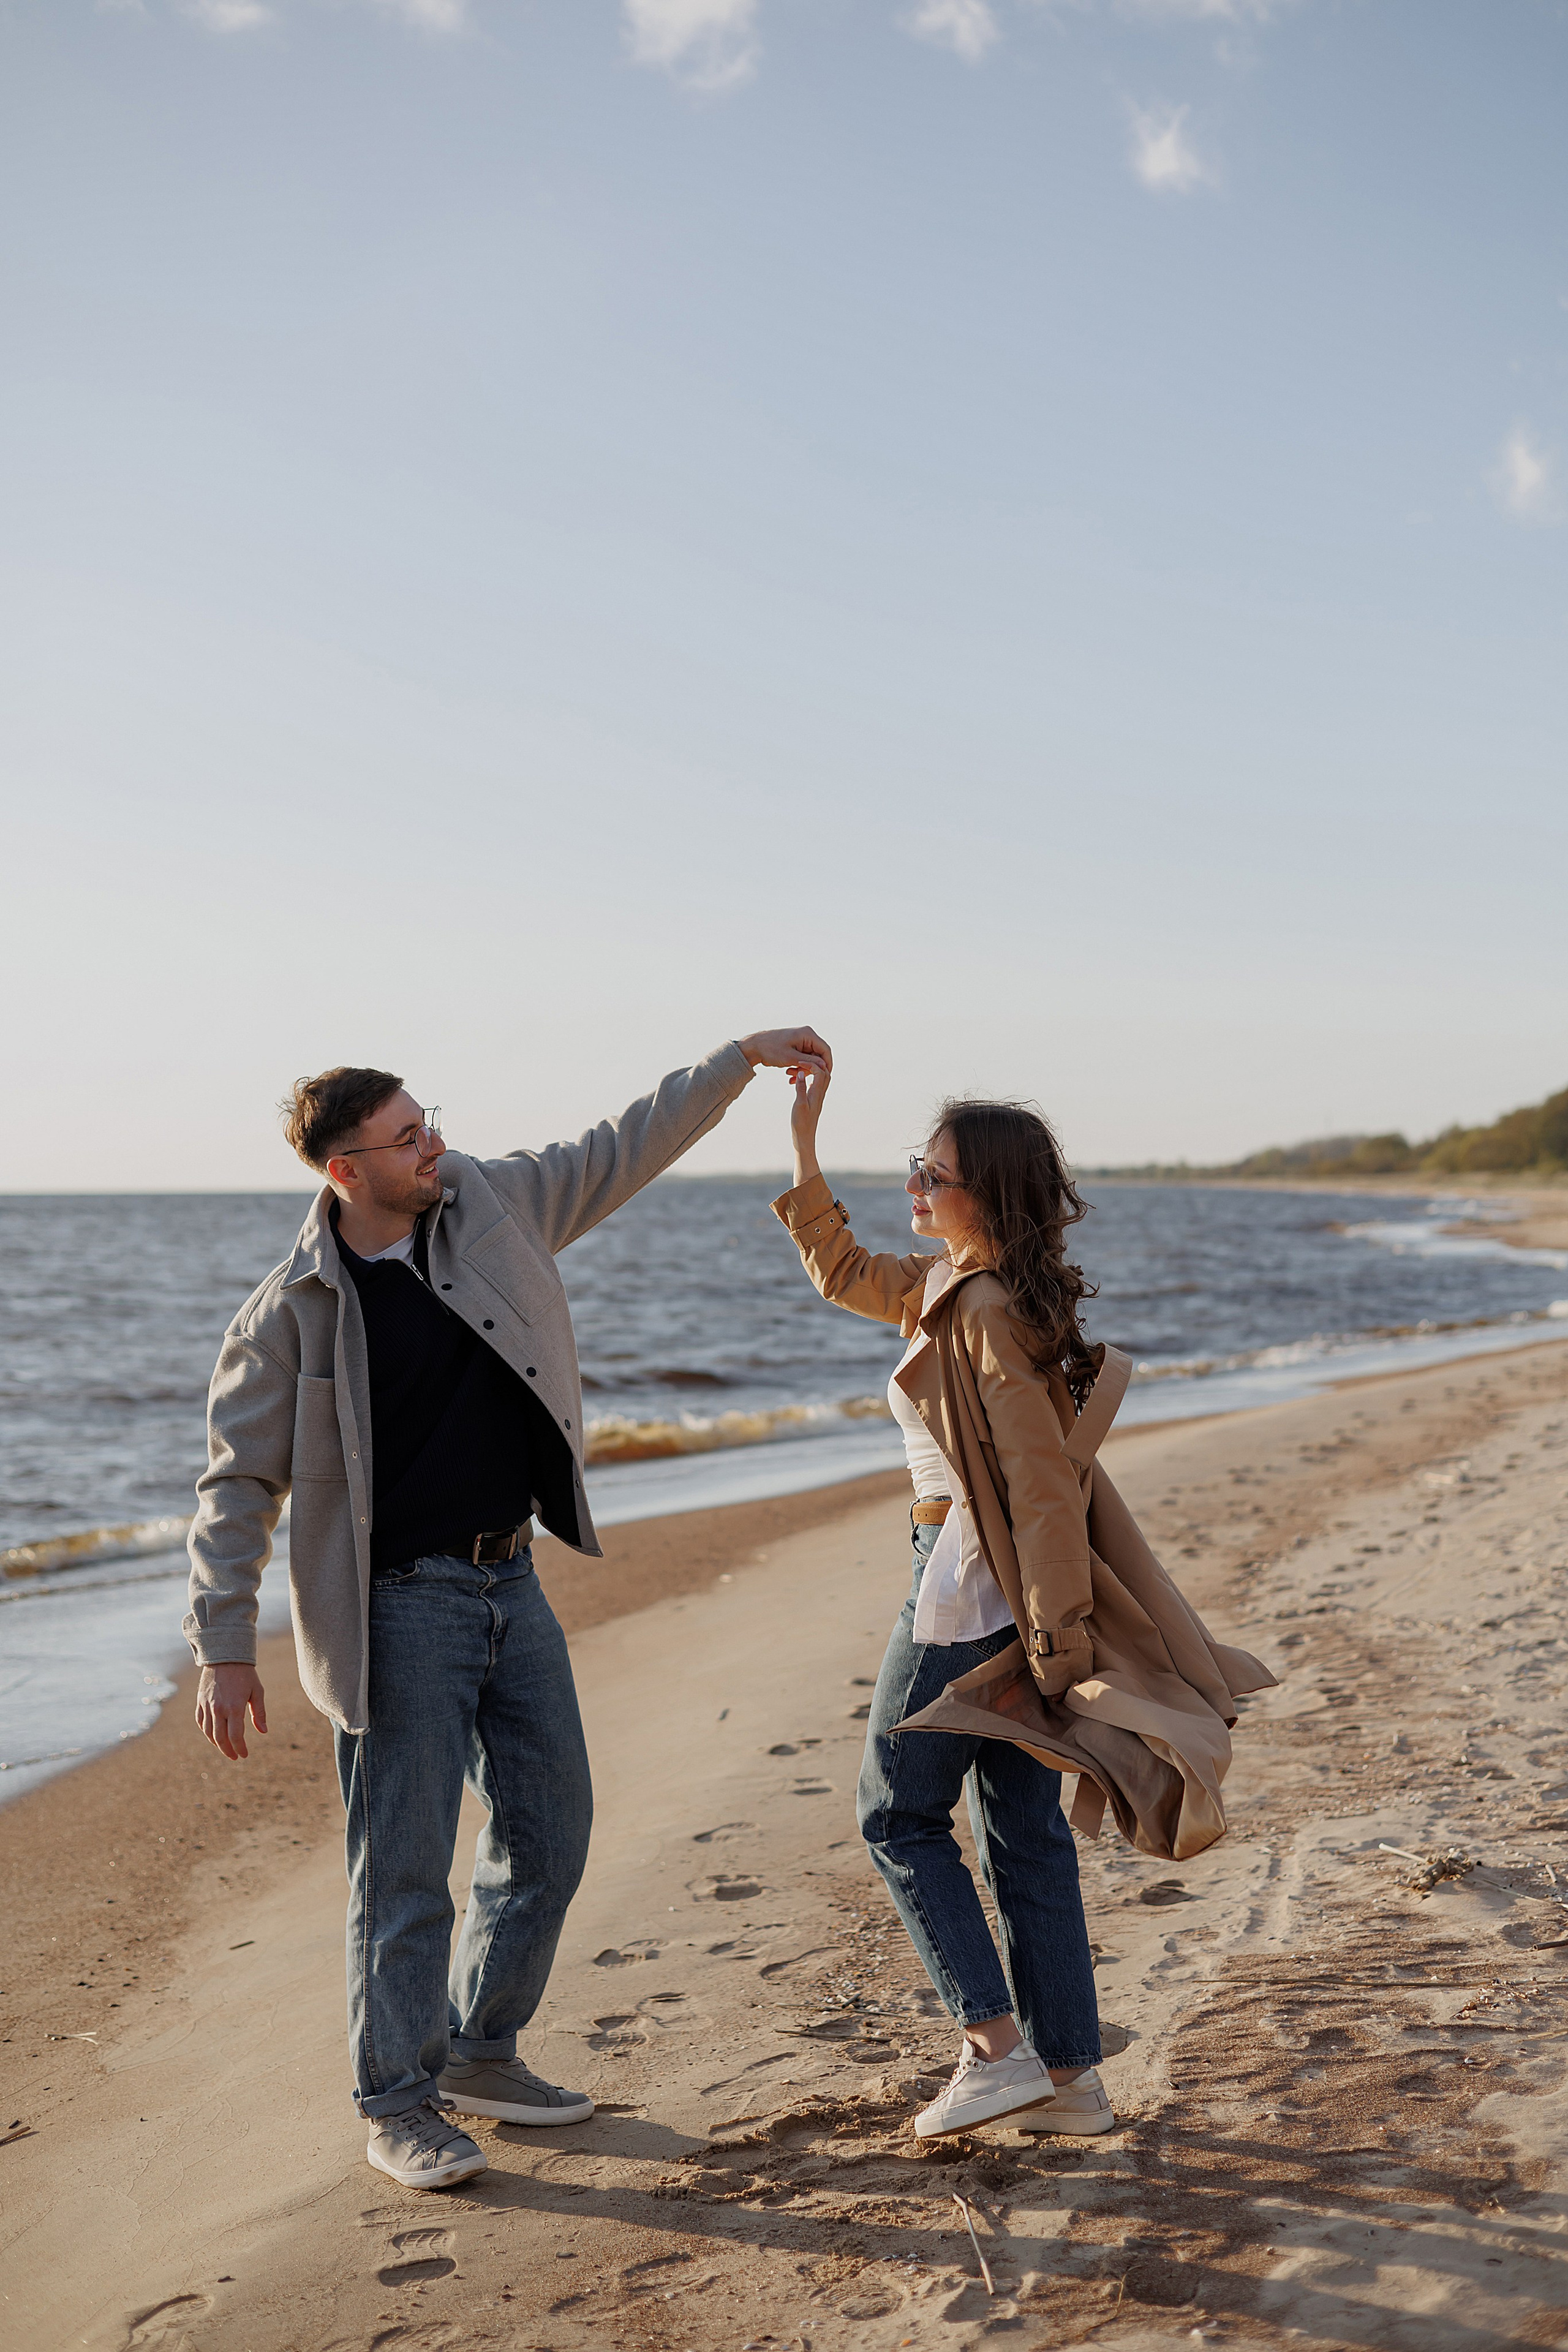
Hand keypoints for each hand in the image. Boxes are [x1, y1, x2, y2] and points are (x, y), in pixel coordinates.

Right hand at [196, 1663, 267, 1760]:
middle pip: (220, 1739)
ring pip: (208, 1732)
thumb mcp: (257, 1691)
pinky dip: (206, 1732)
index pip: (235, 1736)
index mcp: (234, 1707)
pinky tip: (213, 1735)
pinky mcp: (200, 1701)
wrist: (225, 1656)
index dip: (240, 1748)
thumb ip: (260, 1713)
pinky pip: (200, 1722)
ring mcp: (207, 1705)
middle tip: (235, 1756)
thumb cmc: (245, 1674)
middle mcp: (218, 1708)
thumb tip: (263, 1731)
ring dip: (216, 1744)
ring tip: (226, 1748)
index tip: (244, 1755)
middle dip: (228, 1751)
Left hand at [738, 1025, 831, 1078]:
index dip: (827, 1063)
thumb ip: (809, 1062)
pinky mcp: (796, 1048)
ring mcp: (801, 1042)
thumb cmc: (771, 1049)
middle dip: (811, 1069)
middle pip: (818, 1056)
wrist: (754, 1047)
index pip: (825, 1050)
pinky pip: (803, 1060)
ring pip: (810, 1060)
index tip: (826, 1076)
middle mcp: (807, 1036)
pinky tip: (789, 1075)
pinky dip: (798, 1068)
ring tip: (791, 1076)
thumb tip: (824, 1066)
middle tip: (801, 1077)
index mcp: (808, 1034)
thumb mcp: (791, 1057)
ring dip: (803, 1070)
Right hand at [790, 1064, 830, 1186]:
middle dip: (814, 1063)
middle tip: (800, 1060)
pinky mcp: (814, 1102)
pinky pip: (815, 1085)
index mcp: (817, 1093)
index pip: (819, 1071)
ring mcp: (818, 1098)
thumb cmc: (801, 1125)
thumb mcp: (798, 1105)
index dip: (810, 1063)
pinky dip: (809, 1078)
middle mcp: (820, 1094)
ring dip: (812, 1070)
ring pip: (820, 1078)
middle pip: (824, 1072)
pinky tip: (799, 1079)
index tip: (798, 1061)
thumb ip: (800, 1088)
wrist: (805, 1139)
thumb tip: (800, 1072)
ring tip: (798, 1069)